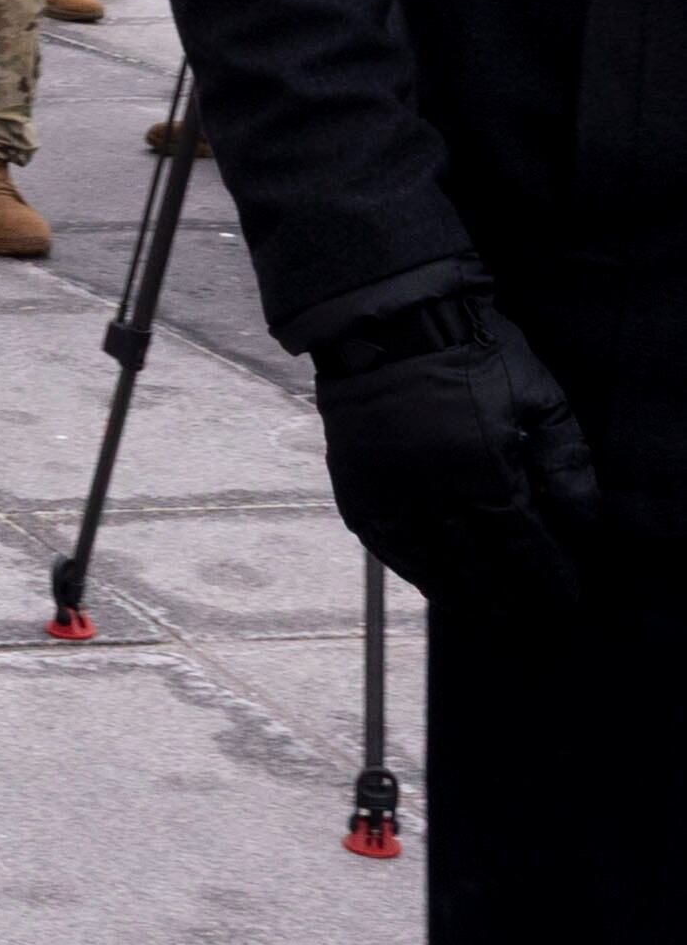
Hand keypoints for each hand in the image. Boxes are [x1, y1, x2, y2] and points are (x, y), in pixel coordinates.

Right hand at [313, 301, 600, 614]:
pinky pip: (381, 539)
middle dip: (505, 595)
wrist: (390, 325)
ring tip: (474, 611)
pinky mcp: (357, 483)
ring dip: (455, 591)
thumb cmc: (474, 354)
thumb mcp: (540, 397)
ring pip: (429, 559)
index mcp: (491, 475)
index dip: (549, 577)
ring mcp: (394, 492)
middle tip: (522, 620)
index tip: (566, 600)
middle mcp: (441, 496)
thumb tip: (586, 519)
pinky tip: (421, 578)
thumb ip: (565, 460)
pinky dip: (403, 565)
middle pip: (479, 563)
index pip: (528, 544)